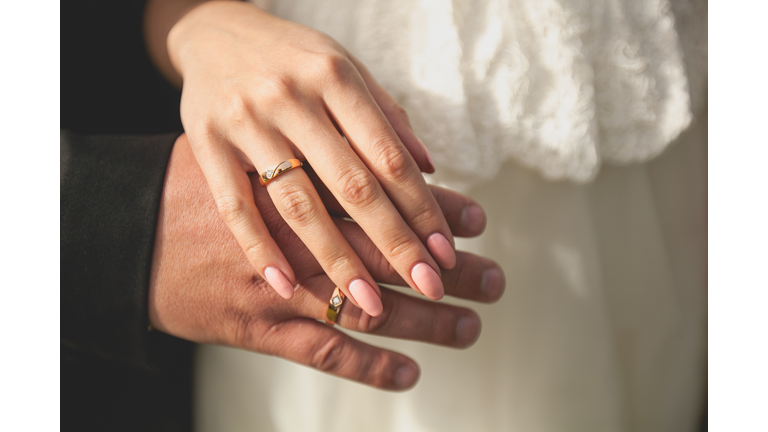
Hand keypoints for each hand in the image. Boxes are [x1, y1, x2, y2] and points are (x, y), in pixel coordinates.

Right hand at [148, 134, 504, 389]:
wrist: (129, 234)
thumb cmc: (198, 189)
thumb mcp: (254, 153)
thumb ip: (314, 156)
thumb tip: (392, 155)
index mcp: (295, 184)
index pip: (380, 199)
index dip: (432, 212)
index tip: (474, 221)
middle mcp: (293, 235)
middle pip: (384, 253)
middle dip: (444, 269)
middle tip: (492, 278)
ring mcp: (277, 286)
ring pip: (364, 307)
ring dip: (423, 320)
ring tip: (469, 325)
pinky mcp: (256, 328)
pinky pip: (320, 351)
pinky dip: (368, 365)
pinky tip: (408, 372)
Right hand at [154, 0, 454, 316]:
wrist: (211, 32)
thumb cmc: (292, 57)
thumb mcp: (344, 69)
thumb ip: (386, 118)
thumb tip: (429, 168)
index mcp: (335, 76)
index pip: (389, 156)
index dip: (422, 208)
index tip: (445, 252)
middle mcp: (292, 97)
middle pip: (352, 184)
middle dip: (394, 243)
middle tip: (428, 288)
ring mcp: (245, 121)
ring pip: (297, 202)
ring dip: (336, 259)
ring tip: (368, 303)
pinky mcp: (205, 143)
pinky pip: (236, 206)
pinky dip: (260, 249)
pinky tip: (288, 286)